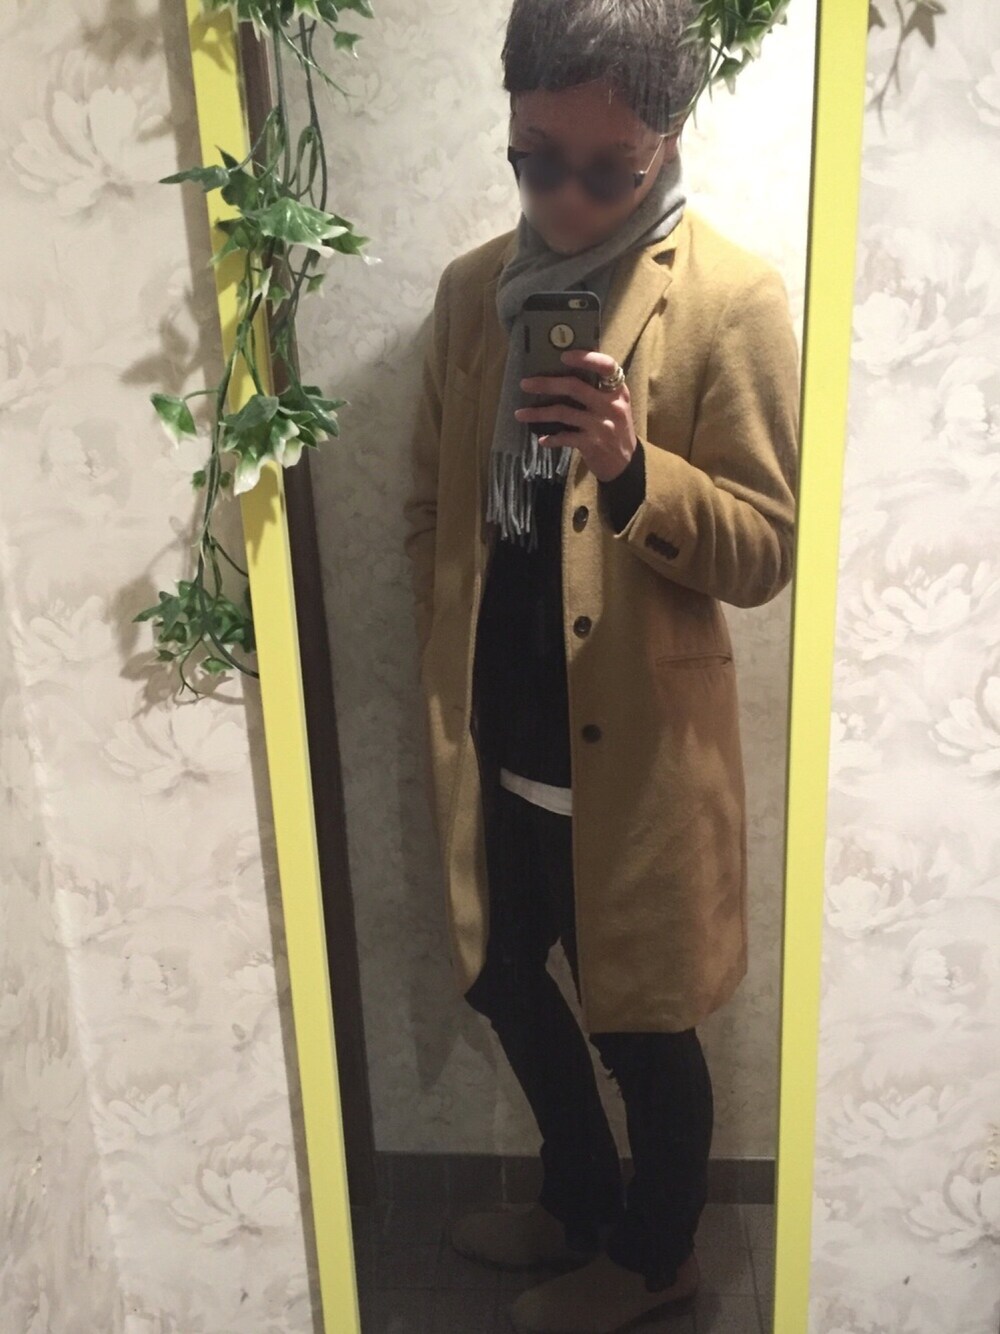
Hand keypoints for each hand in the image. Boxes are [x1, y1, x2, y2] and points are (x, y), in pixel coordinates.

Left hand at [515, 349, 636, 483]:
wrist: (626, 463)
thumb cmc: (615, 429)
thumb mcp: (614, 406)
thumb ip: (597, 391)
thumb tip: (563, 374)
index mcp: (617, 391)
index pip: (606, 366)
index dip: (586, 358)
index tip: (564, 356)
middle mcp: (611, 405)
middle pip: (574, 387)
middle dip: (546, 384)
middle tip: (525, 384)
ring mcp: (601, 425)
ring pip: (563, 412)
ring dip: (538, 413)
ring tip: (520, 414)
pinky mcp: (592, 443)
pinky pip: (565, 437)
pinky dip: (551, 438)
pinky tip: (542, 439)